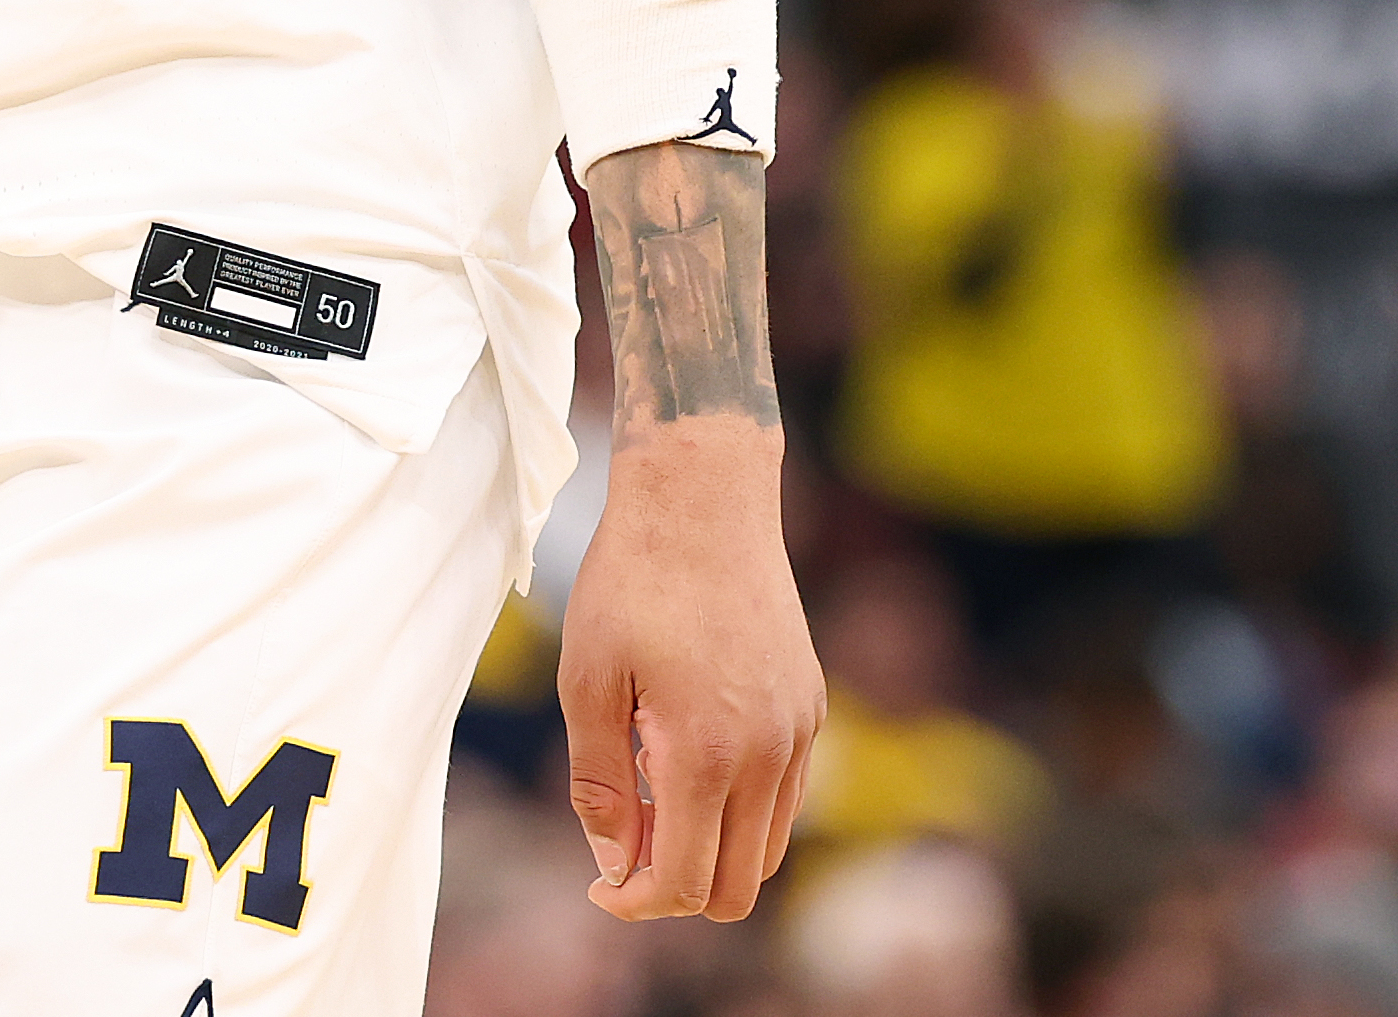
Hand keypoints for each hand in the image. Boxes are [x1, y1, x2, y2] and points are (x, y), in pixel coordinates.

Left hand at [560, 415, 820, 923]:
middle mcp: (768, 755)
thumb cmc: (631, 581)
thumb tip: (613, 865)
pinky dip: (738, 809)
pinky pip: (784, 797)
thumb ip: (599, 783)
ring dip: (709, 849)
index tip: (598, 886)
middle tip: (620, 847)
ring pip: (765, 848)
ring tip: (649, 791)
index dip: (635, 901)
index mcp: (705, 754)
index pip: (684, 883)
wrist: (702, 496)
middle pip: (734, 887)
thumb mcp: (586, 681)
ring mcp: (800, 732)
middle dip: (673, 890)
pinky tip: (685, 756)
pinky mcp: (811, 707)